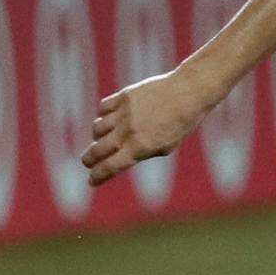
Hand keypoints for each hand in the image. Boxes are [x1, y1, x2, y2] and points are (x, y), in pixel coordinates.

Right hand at [83, 71, 215, 185]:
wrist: (188, 93)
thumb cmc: (182, 123)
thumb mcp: (166, 146)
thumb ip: (143, 152)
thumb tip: (122, 154)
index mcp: (140, 148)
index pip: (111, 167)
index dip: (98, 176)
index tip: (92, 181)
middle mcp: (128, 132)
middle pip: (98, 150)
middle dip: (89, 160)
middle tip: (87, 162)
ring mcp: (124, 113)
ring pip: (97, 128)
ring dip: (97, 137)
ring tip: (102, 139)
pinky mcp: (123, 96)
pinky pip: (103, 108)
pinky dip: (103, 115)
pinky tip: (108, 118)